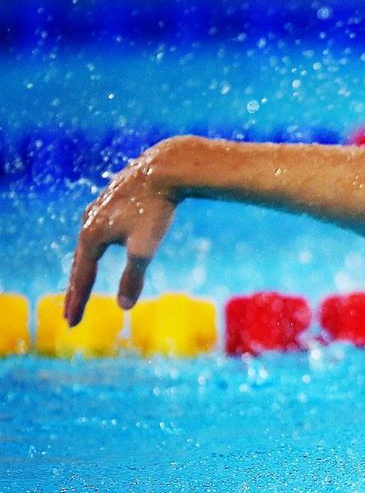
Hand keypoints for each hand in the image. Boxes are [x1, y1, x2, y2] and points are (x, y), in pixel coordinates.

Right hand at [64, 145, 177, 325]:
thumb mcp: (144, 248)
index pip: (83, 278)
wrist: (163, 170)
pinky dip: (94, 246)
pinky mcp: (111, 200)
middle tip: (72, 313)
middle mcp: (88, 222)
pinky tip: (96, 244)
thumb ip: (133, 277)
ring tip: (82, 283)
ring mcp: (98, 210)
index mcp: (91, 236)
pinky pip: (98, 230)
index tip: (72, 323)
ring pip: (88, 245)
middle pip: (81, 263)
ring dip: (84, 267)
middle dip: (77, 290)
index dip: (78, 302)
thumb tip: (124, 306)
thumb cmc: (155, 210)